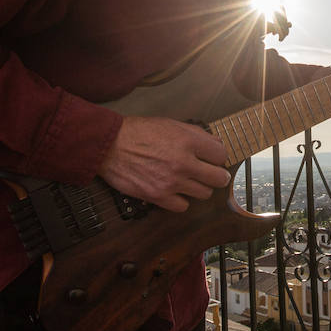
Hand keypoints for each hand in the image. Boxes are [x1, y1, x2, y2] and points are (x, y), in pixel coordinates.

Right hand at [96, 115, 230, 212]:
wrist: (110, 145)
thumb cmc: (138, 132)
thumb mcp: (170, 124)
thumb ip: (195, 134)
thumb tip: (215, 143)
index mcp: (188, 141)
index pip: (221, 155)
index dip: (219, 157)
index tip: (214, 159)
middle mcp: (183, 162)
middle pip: (218, 178)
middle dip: (218, 176)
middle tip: (212, 175)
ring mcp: (171, 182)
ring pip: (204, 193)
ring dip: (199, 188)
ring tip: (190, 181)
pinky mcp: (158, 196)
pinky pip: (183, 206)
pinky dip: (181, 200)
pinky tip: (176, 191)